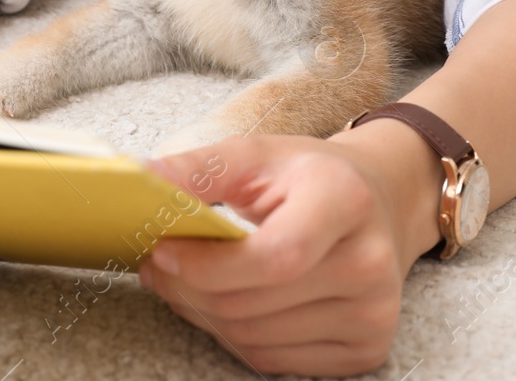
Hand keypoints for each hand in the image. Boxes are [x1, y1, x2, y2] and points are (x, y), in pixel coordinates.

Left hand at [139, 127, 439, 377]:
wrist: (377, 205)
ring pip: (254, 339)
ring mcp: (373, 313)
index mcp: (346, 201)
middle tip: (156, 268)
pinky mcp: (366, 349)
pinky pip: (273, 361)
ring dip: (203, 316)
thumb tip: (139, 179)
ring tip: (184, 283)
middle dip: (189, 290)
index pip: (274, 256)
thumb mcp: (256, 154)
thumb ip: (198, 168)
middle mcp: (370, 263)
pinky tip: (221, 305)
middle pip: (253, 304)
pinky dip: (233, 338)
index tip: (162, 252)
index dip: (208, 266)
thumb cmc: (307, 177)